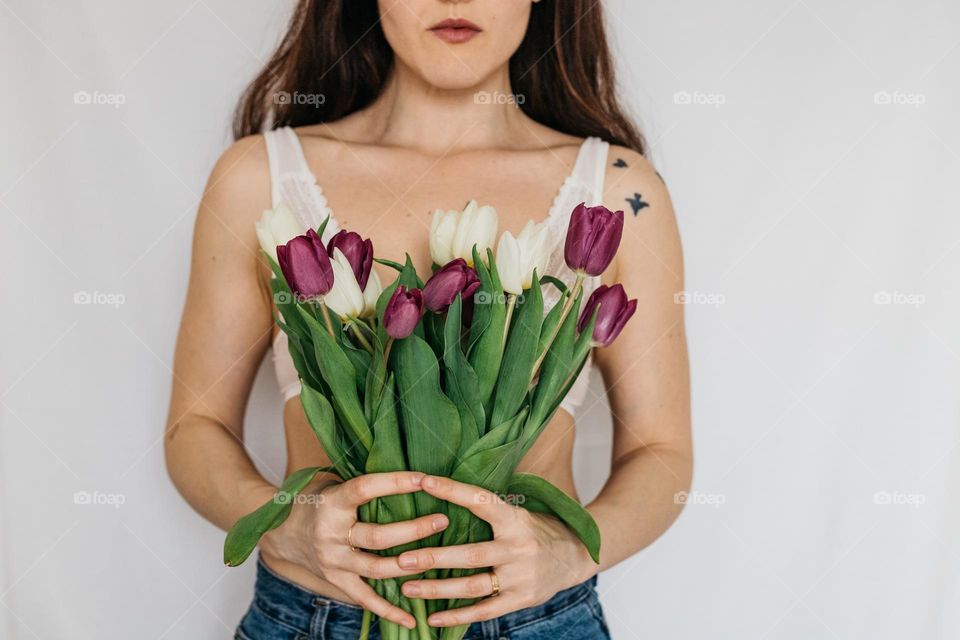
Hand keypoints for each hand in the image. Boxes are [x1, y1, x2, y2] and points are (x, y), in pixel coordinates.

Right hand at [261, 471, 448, 628]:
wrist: (280, 534)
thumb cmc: (315, 501)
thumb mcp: (329, 481)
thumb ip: (358, 477)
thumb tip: (401, 465)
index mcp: (332, 502)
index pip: (365, 488)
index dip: (395, 483)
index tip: (423, 478)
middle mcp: (331, 534)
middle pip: (377, 536)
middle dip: (413, 529)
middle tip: (443, 519)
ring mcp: (334, 562)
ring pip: (377, 567)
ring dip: (410, 564)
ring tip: (438, 556)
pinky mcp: (337, 582)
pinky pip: (366, 600)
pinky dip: (390, 612)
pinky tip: (413, 618)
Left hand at [396, 476, 596, 626]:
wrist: (575, 556)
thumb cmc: (537, 529)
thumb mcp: (520, 511)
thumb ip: (489, 509)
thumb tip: (445, 489)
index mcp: (516, 519)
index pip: (481, 501)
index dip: (452, 490)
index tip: (424, 481)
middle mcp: (518, 548)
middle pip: (470, 554)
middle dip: (433, 557)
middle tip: (401, 558)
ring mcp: (520, 577)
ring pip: (472, 585)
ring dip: (437, 588)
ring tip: (406, 587)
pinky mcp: (520, 599)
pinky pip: (484, 611)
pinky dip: (457, 615)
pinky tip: (432, 617)